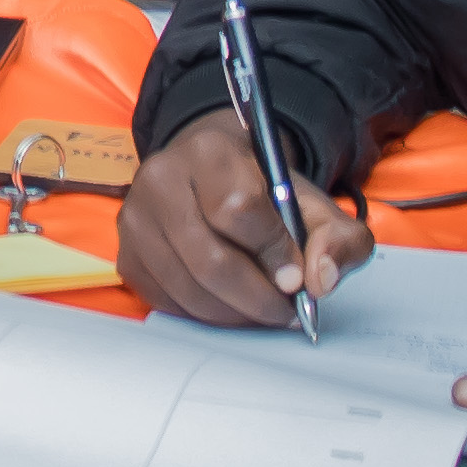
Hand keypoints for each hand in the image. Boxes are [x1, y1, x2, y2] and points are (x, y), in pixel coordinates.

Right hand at [115, 102, 373, 328]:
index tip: (296, 277)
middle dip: (258, 298)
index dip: (274, 252)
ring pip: (188, 289)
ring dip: (235, 314)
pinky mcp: (126, 255)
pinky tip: (230, 306)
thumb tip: (320, 280)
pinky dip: (206, 316)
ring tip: (262, 310)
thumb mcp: (315, 205)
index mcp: (209, 151)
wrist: (212, 176)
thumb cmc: (264, 192)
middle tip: (284, 309)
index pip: (238, 209)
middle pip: (210, 260)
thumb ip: (339, 239)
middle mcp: (160, 178)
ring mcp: (135, 219)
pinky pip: (168, 303)